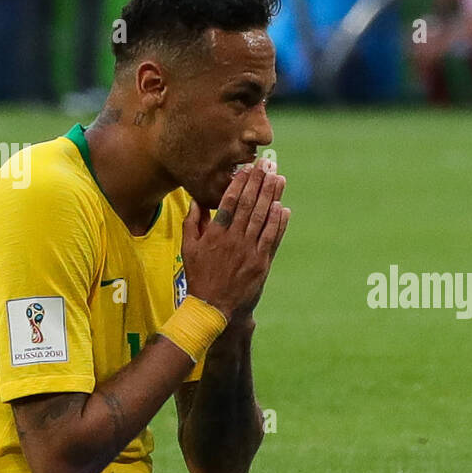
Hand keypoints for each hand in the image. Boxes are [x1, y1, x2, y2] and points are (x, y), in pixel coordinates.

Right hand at [180, 159, 289, 320]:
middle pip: (249, 205)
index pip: (229, 202)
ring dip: (272, 197)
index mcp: (215, 234)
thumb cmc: (199, 277)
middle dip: (259, 183)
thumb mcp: (188, 248)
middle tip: (267, 164)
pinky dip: (279, 223)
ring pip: (263, 219)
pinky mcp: (261, 263)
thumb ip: (192, 223)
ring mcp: (249, 252)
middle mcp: (233, 240)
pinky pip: (272, 238)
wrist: (214, 308)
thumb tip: (197, 200)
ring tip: (279, 178)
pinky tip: (283, 207)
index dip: (240, 183)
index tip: (247, 168)